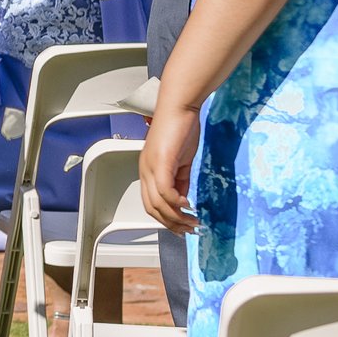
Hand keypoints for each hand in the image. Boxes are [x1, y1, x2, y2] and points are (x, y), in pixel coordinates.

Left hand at [138, 101, 198, 235]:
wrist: (179, 106)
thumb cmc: (181, 128)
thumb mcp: (181, 161)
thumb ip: (180, 181)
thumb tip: (184, 200)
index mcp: (148, 171)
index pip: (151, 204)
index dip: (166, 219)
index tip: (182, 227)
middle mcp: (145, 171)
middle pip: (152, 208)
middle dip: (171, 223)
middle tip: (188, 230)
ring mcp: (151, 167)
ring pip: (158, 203)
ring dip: (176, 217)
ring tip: (192, 222)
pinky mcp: (160, 162)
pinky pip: (165, 191)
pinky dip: (176, 202)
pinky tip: (188, 205)